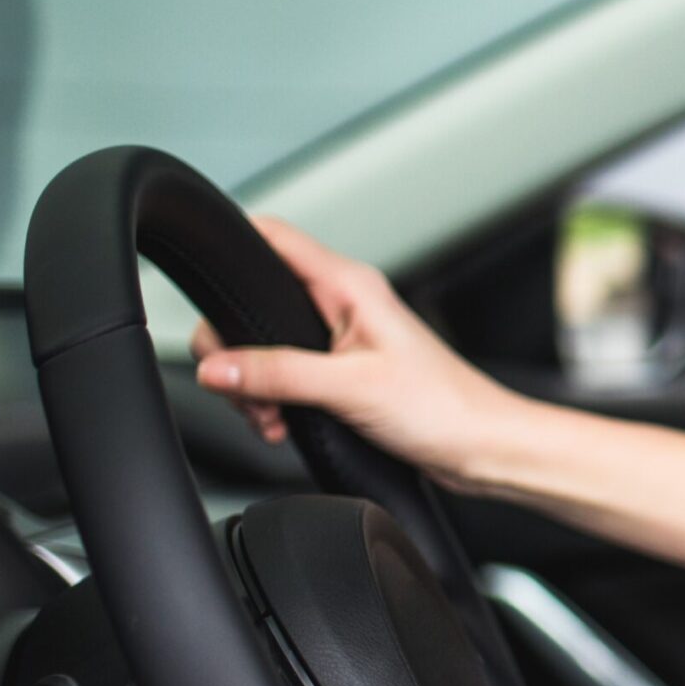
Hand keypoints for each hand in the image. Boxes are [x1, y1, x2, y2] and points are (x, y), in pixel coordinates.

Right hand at [190, 215, 523, 487]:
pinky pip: (288, 376)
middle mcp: (344, 304)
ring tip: (271, 417)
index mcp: (349, 286)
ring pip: (267, 345)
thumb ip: (277, 373)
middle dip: (237, 350)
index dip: (230, 249)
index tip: (202, 285)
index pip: (272, 236)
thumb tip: (216, 366)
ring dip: (256, 384)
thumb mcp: (349, 387)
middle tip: (247, 391)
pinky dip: (276, 400)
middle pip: (255, 302)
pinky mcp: (345, 373)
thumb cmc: (443, 408)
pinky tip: (284, 425)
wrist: (482, 449)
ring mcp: (343, 339)